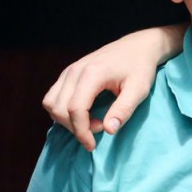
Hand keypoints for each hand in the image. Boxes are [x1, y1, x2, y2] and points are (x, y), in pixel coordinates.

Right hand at [42, 25, 182, 150]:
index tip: (92, 145)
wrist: (138, 46)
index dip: (81, 132)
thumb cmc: (140, 67)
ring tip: (91, 122)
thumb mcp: (139, 90)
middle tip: (99, 129)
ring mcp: (69, 71)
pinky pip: (53, 96)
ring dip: (65, 120)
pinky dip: (62, 110)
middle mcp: (75, 71)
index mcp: (92, 74)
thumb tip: (109, 130)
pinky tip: (83, 113)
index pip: (75, 109)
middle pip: (59, 109)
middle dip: (75, 127)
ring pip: (51, 103)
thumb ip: (123, 110)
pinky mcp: (68, 73)